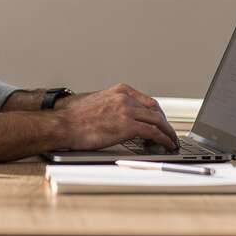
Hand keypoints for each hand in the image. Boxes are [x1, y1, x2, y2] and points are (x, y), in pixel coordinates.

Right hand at [56, 83, 178, 150]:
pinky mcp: (128, 126)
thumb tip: (119, 116)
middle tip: (168, 132)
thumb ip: (112, 105)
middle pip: (155, 109)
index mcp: (120, 91)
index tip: (160, 120)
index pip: (146, 100)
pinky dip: (163, 139)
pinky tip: (166, 144)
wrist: (64, 125)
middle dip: (164, 122)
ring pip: (158, 120)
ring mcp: (128, 111)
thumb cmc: (75, 118)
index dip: (156, 112)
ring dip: (168, 132)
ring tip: (171, 140)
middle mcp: (126, 98)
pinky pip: (153, 132)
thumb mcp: (97, 102)